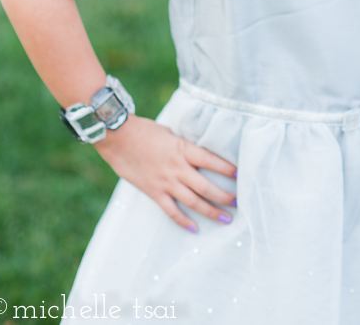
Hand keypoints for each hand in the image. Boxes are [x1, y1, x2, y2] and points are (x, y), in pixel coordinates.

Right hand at [94, 115, 236, 231]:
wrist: (118, 137)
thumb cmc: (144, 130)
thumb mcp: (170, 133)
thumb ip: (183, 145)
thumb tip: (196, 152)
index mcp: (183, 149)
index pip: (212, 161)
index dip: (227, 169)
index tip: (241, 174)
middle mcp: (177, 168)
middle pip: (206, 186)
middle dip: (224, 196)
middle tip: (239, 203)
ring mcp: (166, 182)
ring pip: (193, 201)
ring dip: (210, 211)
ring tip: (225, 219)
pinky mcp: (154, 192)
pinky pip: (171, 211)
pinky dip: (183, 221)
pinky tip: (194, 228)